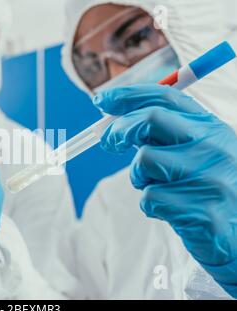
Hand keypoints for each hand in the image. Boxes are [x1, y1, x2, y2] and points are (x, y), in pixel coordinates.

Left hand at [93, 84, 236, 292]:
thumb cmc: (205, 188)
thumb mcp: (193, 152)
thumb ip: (162, 134)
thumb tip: (114, 120)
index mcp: (210, 127)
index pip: (165, 97)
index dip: (128, 96)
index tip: (101, 100)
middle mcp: (213, 146)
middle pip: (150, 119)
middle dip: (119, 129)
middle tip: (108, 142)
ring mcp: (210, 178)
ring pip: (144, 161)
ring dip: (137, 176)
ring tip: (156, 186)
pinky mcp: (202, 210)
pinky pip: (150, 198)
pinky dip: (150, 204)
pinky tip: (170, 210)